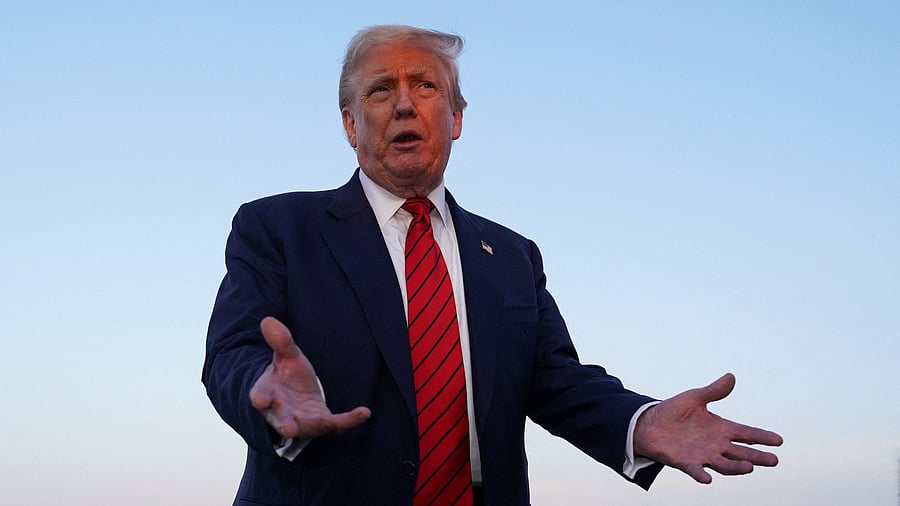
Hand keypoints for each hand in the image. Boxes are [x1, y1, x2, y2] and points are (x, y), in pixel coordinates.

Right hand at [249, 316, 370, 438]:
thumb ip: (280, 342)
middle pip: (281, 419)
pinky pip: (337, 424)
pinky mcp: (322, 422)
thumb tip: (268, 320)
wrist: (297, 396)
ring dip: (316, 426)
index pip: (261, 394)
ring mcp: (302, 420)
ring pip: (307, 427)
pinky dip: (350, 420)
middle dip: (285, 423)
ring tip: (326, 423)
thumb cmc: (286, 376)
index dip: (261, 397)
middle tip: (289, 428)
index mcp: (268, 393)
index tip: (260, 399)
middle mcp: (281, 412)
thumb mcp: (286, 357)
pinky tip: (364, 412)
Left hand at [633, 373, 782, 483]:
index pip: (746, 433)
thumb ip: (713, 391)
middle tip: (774, 460)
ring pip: (724, 464)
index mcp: (721, 428)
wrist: (649, 424)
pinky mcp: (685, 462)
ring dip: (735, 467)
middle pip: (741, 453)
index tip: (779, 440)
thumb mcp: (694, 398)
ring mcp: (702, 455)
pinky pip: (695, 470)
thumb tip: (731, 376)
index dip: (762, 437)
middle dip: (757, 456)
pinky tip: (707, 478)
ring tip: (749, 467)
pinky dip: (701, 474)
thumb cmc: (674, 411)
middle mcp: (716, 445)